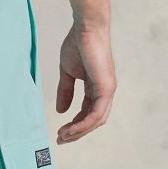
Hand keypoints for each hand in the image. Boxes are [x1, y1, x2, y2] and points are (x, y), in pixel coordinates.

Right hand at [56, 24, 116, 143]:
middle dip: (77, 133)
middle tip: (61, 139)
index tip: (60, 133)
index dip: (74, 125)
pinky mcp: (106, 88)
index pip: (87, 113)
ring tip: (63, 136)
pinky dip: (83, 124)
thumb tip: (61, 111)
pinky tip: (71, 129)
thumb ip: (65, 92)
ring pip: (96, 121)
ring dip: (79, 132)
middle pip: (93, 121)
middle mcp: (105, 91)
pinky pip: (96, 114)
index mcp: (96, 88)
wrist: (85, 28)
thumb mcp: (67, 73)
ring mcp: (107, 90)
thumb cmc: (77, 44)